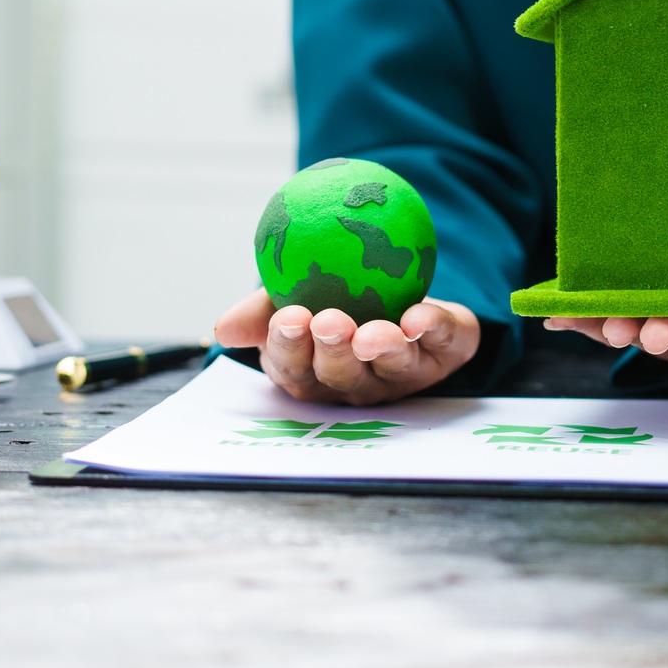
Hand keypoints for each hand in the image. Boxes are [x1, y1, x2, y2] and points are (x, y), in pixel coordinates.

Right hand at [213, 289, 481, 404]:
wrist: (398, 285)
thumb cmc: (333, 298)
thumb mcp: (290, 296)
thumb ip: (260, 311)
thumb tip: (223, 328)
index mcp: (313, 371)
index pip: (294, 369)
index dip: (289, 348)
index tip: (288, 318)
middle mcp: (358, 381)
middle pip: (343, 376)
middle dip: (335, 352)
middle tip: (330, 324)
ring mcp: (403, 372)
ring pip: (393, 368)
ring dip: (383, 349)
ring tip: (374, 333)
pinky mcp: (444, 352)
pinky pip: (442, 342)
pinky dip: (434, 329)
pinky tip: (421, 317)